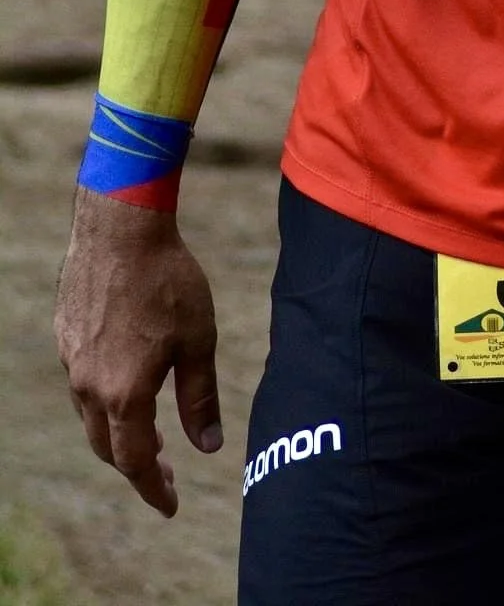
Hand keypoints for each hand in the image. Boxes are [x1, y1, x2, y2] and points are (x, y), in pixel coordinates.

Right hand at [54, 187, 221, 517]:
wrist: (122, 227)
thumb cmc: (168, 280)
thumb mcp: (198, 340)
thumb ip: (200, 397)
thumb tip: (208, 445)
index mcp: (124, 393)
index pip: (133, 462)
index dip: (152, 488)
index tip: (170, 506)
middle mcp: (89, 385)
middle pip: (107, 445)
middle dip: (135, 465)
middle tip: (163, 472)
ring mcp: (72, 360)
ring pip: (91, 415)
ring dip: (118, 432)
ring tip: (149, 433)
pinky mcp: (65, 335)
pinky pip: (82, 382)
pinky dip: (104, 398)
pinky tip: (125, 383)